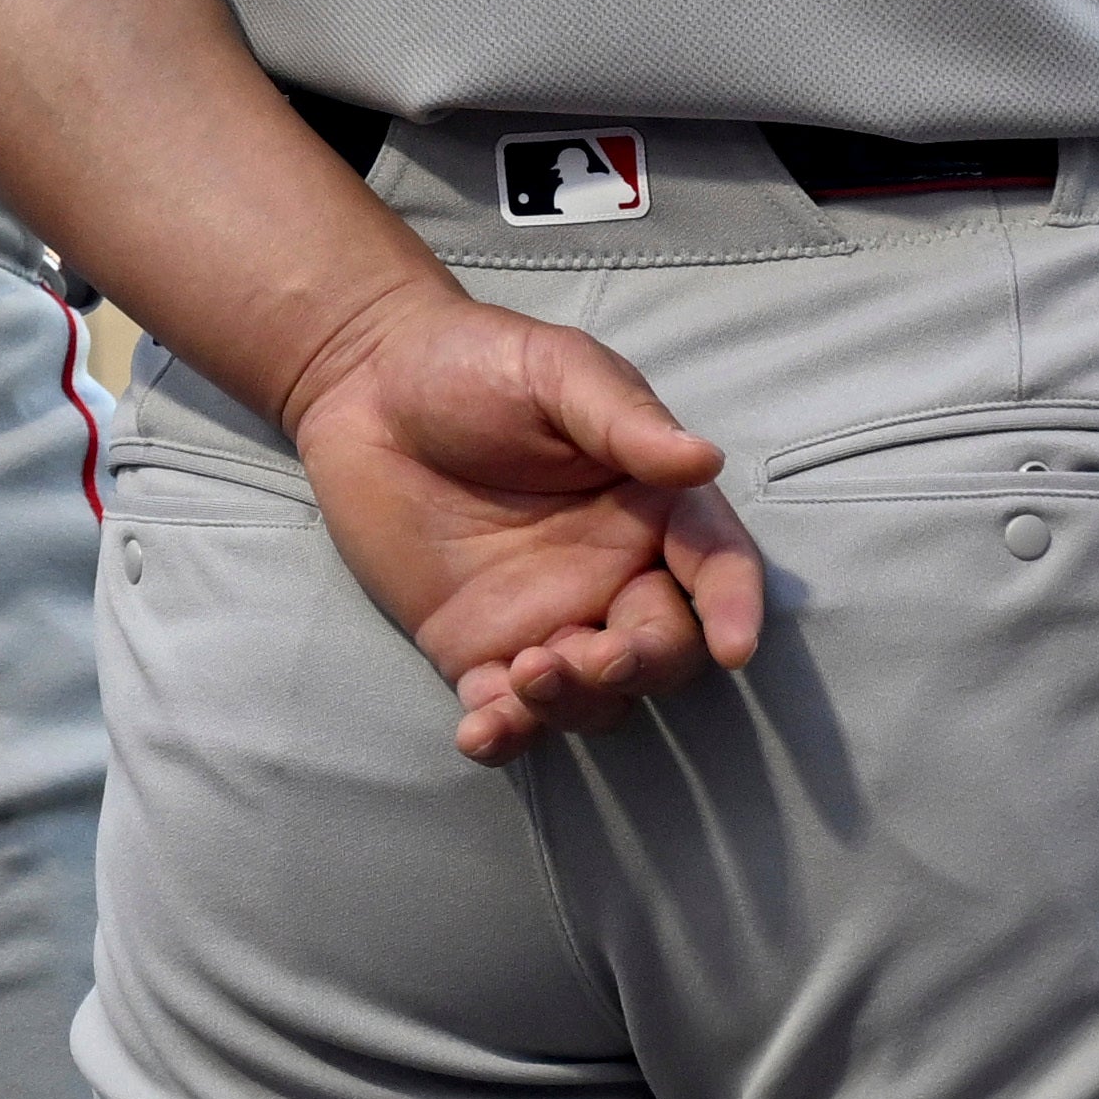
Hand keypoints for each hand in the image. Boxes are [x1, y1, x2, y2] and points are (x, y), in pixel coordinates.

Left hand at [281, 280, 767, 758]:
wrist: (365, 383)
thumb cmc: (476, 364)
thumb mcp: (556, 370)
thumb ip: (625, 420)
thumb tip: (703, 459)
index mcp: (651, 505)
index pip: (715, 566)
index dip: (733, 607)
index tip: (733, 646)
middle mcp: (613, 573)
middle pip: (663, 648)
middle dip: (644, 665)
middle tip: (599, 657)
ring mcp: (547, 620)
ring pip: (596, 695)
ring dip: (576, 702)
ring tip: (528, 674)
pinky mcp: (477, 652)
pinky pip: (506, 713)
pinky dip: (504, 735)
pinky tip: (481, 730)